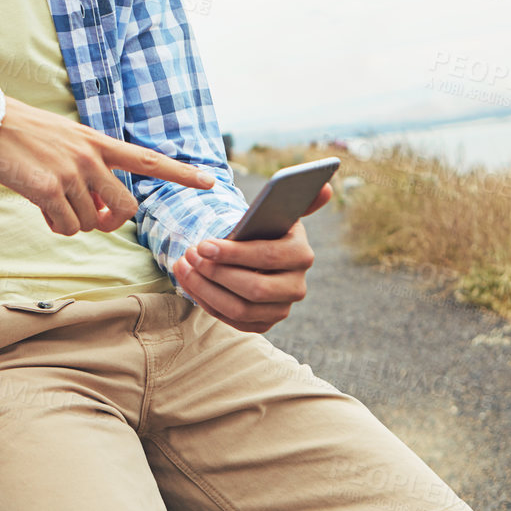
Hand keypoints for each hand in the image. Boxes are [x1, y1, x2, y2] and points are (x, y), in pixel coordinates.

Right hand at [0, 96, 215, 235]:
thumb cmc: (22, 133)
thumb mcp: (65, 141)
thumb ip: (89, 168)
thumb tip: (98, 209)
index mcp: (98, 142)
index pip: (148, 160)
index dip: (180, 172)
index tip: (209, 181)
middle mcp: (89, 157)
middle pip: (124, 209)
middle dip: (110, 222)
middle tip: (92, 218)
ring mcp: (70, 174)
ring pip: (91, 222)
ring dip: (74, 222)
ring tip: (50, 201)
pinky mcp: (46, 190)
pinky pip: (65, 227)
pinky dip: (54, 226)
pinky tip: (38, 205)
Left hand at [174, 183, 331, 332]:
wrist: (256, 258)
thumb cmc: (262, 231)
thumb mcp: (275, 213)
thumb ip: (299, 198)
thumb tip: (326, 187)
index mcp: (301, 254)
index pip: (268, 256)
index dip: (233, 253)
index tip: (204, 244)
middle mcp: (297, 286)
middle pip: (255, 288)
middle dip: (216, 272)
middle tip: (190, 255)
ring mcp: (281, 309)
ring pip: (240, 308)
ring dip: (206, 289)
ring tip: (184, 267)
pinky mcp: (264, 324)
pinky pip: (233, 321)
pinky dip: (207, 302)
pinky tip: (190, 283)